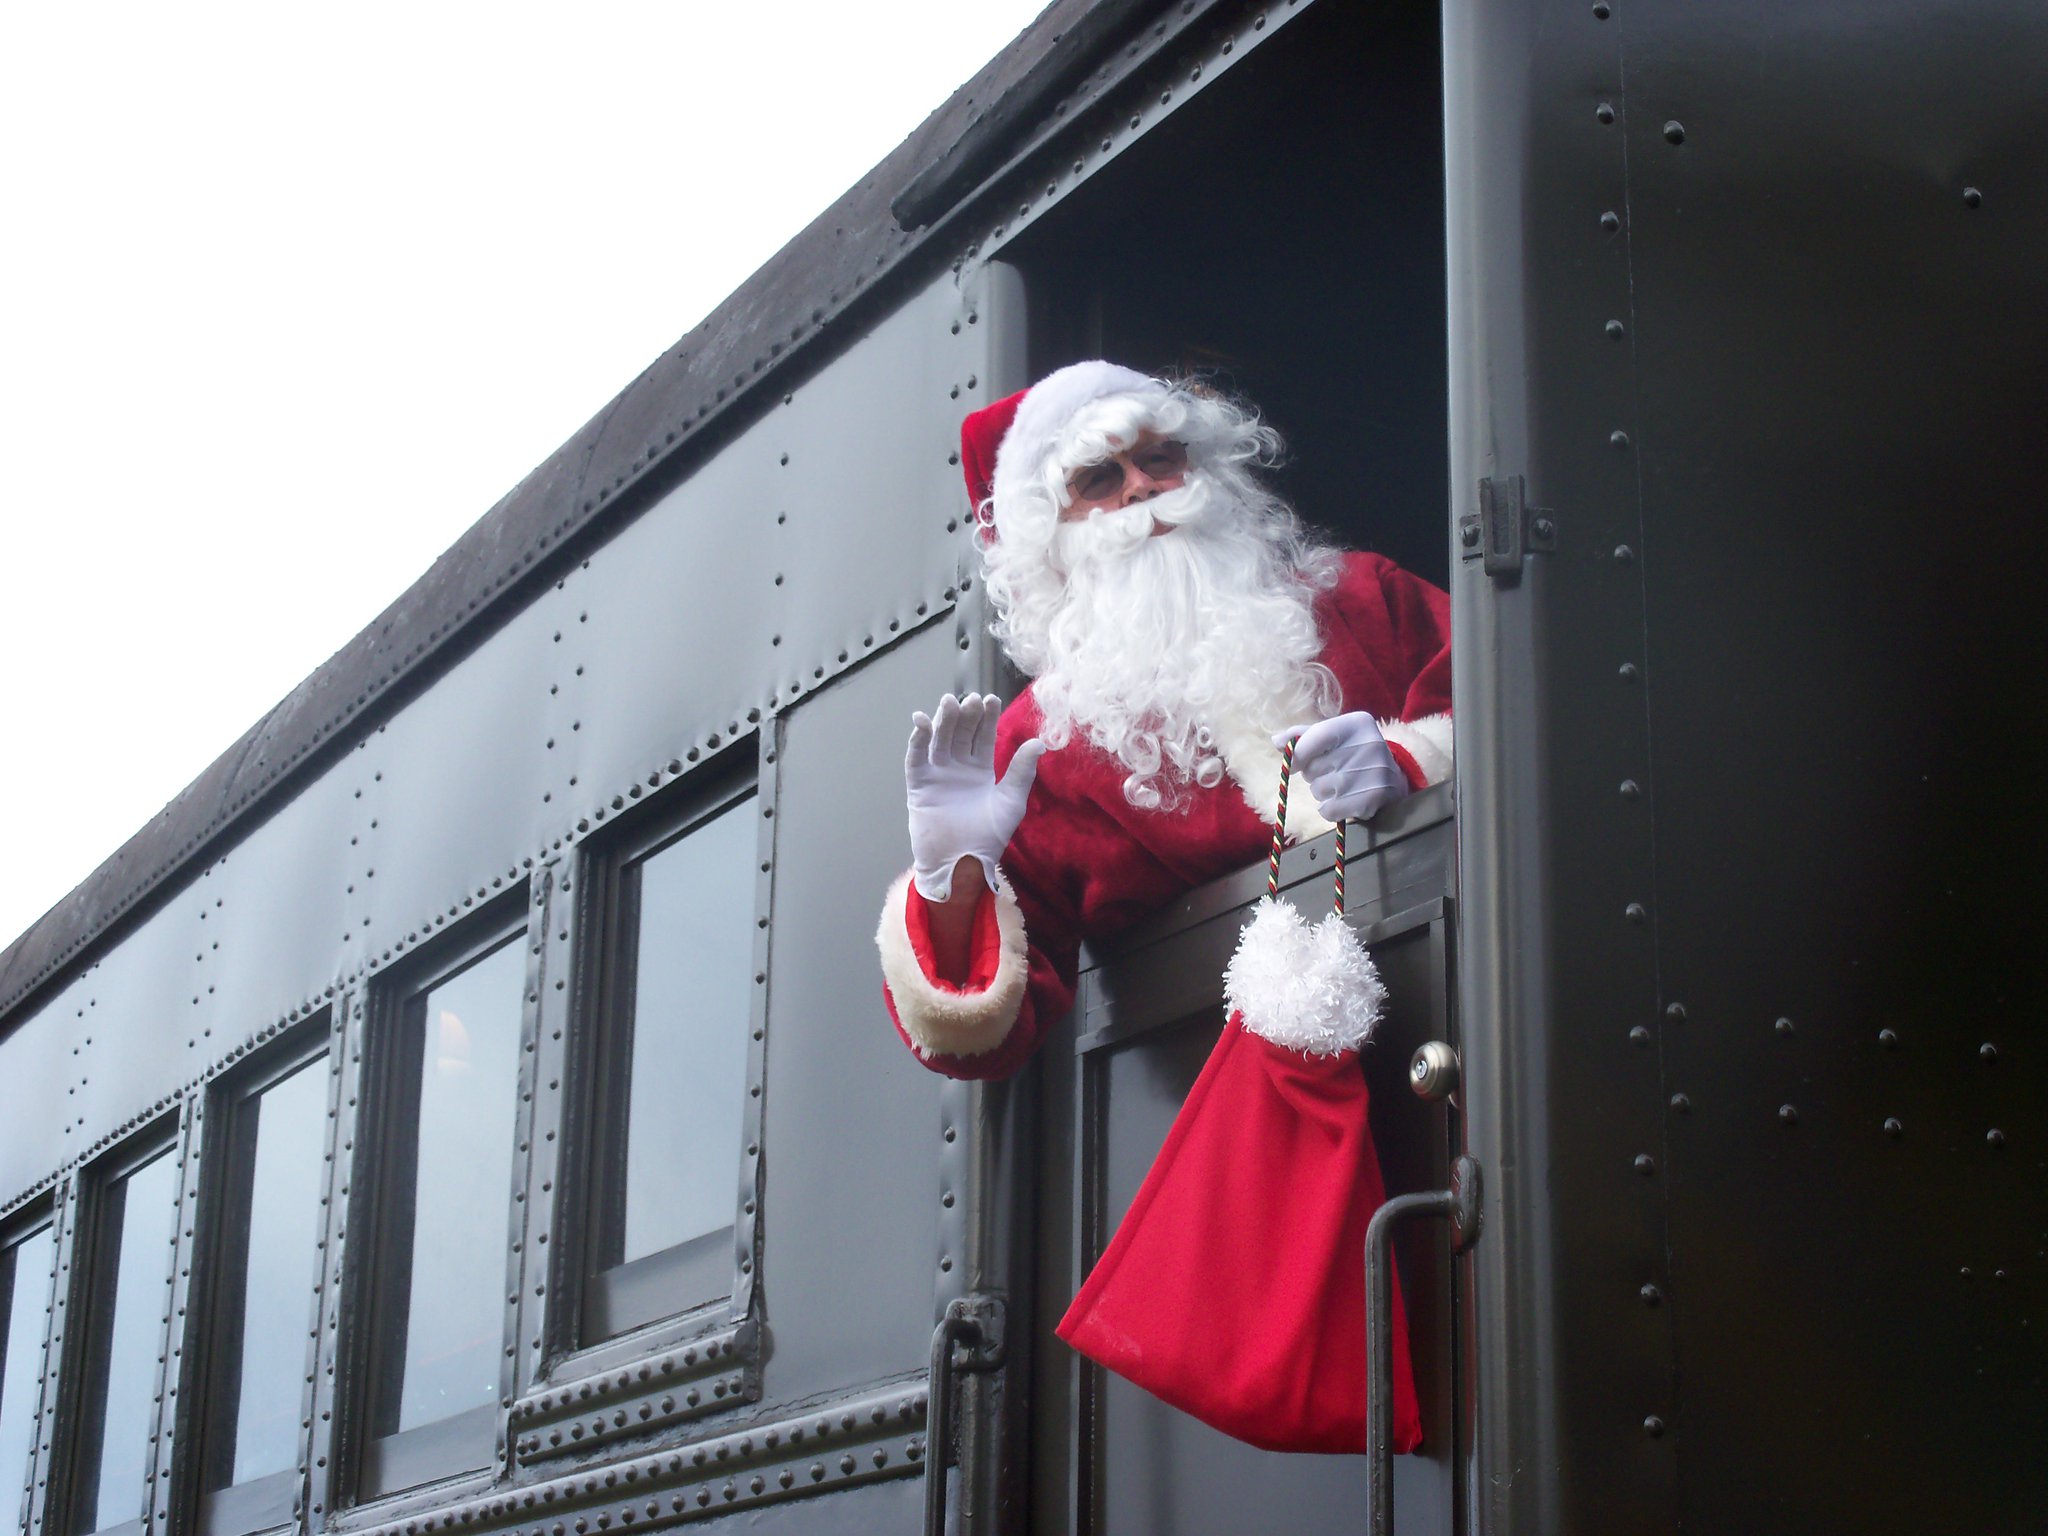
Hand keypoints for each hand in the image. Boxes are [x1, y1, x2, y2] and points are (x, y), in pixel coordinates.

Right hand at [906, 693, 1047, 900]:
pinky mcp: (919, 786)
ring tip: (949, 703)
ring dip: (942, 721)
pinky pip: (916, 759)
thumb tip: (1039, 742)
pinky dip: (917, 740)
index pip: (983, 737)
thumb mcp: (1011, 802)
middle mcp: (958, 768)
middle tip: (971, 699)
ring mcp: (937, 775)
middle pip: (960, 733)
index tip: (992, 699)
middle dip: (965, 715)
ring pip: (938, 740)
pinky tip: (922, 722)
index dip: (986, 718)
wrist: (962, 864)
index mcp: (980, 770)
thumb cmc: (989, 838)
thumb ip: (1021, 772)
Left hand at [1277, 712, 1408, 822]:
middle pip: (1314, 767)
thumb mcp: (1335, 737)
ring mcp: (1373, 773)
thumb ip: (1305, 735)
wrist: (1393, 779)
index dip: (1298, 752)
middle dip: (1314, 774)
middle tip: (1332, 772)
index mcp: (1358, 724)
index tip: (1292, 764)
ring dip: (1322, 792)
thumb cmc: (1353, 753)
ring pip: (1319, 790)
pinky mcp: (1373, 799)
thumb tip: (1277, 741)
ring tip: (1341, 785)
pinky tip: (1345, 800)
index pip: (1318, 736)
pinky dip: (1329, 809)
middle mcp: (1369, 745)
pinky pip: (1329, 809)